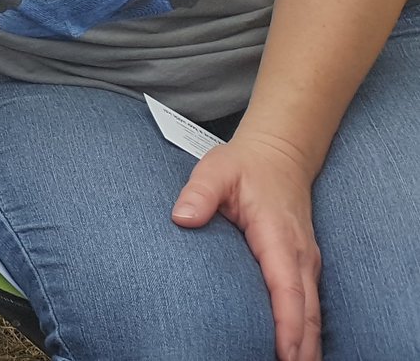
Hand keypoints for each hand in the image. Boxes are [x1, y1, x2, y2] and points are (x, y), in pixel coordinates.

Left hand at [174, 131, 322, 360]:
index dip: (287, 324)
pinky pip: (309, 304)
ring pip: (313, 311)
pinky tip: (296, 350)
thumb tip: (182, 217)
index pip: (286, 288)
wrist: (279, 155)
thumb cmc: (245, 166)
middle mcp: (299, 254)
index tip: (284, 352)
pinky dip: (306, 330)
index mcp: (277, 236)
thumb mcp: (215, 171)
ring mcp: (305, 262)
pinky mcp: (303, 266)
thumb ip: (198, 193)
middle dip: (301, 346)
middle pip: (307, 310)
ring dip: (307, 343)